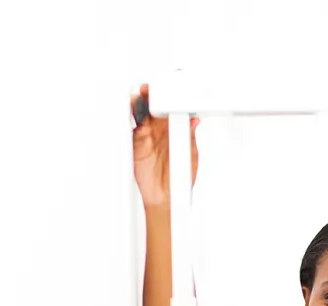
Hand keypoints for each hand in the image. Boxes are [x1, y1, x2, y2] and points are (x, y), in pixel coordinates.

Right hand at [132, 83, 199, 208]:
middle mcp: (162, 130)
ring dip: (142, 102)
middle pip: (155, 106)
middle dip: (154, 94)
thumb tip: (194, 120)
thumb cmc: (181, 178)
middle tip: (154, 88)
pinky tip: (135, 108)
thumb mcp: (190, 154)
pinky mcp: (137, 142)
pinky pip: (133, 126)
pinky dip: (133, 116)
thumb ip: (190, 136)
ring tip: (143, 95)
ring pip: (143, 112)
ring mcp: (148, 135)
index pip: (173, 107)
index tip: (173, 86)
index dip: (172, 96)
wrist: (166, 196)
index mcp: (177, 130)